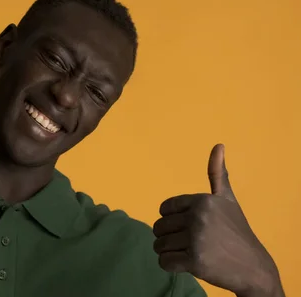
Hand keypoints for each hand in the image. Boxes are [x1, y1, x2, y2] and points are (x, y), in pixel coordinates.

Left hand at [152, 144, 283, 296]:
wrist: (254, 267)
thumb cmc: (236, 231)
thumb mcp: (228, 200)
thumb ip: (217, 174)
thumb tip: (218, 145)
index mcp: (202, 200)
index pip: (164, 209)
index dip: (172, 220)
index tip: (190, 226)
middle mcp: (198, 217)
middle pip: (159, 227)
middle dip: (169, 237)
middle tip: (192, 242)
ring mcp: (196, 239)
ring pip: (159, 245)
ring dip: (170, 252)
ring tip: (191, 252)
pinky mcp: (194, 261)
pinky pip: (164, 262)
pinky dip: (171, 265)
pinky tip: (188, 264)